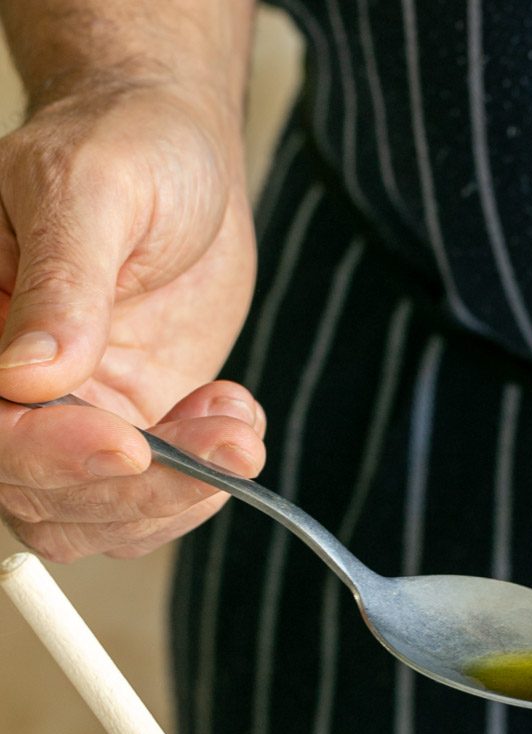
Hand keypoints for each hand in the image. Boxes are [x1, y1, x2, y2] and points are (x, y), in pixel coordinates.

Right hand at [0, 82, 263, 559]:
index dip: (48, 454)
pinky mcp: (124, 434)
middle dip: (139, 486)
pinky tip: (233, 421)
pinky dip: (202, 486)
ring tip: (236, 423)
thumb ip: (61, 285)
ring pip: (97, 517)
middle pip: (40, 494)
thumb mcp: (91, 190)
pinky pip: (148, 502)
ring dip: (181, 493)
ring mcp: (65, 421)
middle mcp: (6, 389)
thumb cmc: (126, 146)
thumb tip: (30, 373)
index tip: (126, 444)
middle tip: (225, 442)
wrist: (181, 161)